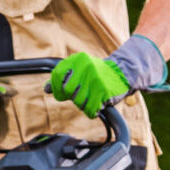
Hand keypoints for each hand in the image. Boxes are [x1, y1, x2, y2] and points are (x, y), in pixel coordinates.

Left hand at [51, 36, 167, 117]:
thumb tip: (46, 89)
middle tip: (81, 94)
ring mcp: (96, 79)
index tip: (62, 92)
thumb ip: (61, 79)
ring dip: (84, 104)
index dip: (57, 88)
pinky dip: (92, 110)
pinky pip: (90, 109)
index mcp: (78, 59)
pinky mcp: (105, 91)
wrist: (123, 73)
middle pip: (67, 92)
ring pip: (78, 102)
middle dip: (72, 97)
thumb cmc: (96, 74)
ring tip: (92, 95)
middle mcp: (87, 67)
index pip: (56, 77)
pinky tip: (97, 102)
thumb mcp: (78, 71)